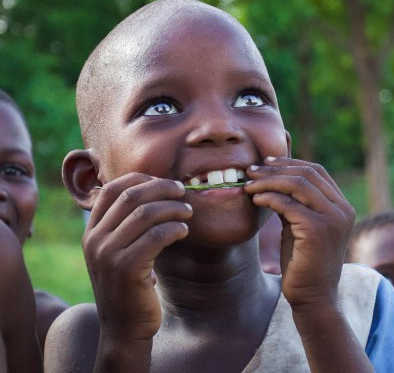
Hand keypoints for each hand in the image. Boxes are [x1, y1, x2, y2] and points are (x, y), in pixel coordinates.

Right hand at [84, 173, 191, 341]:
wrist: (124, 327)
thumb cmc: (131, 285)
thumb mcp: (121, 251)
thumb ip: (128, 225)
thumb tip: (158, 190)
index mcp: (92, 232)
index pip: (111, 189)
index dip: (141, 179)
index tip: (165, 182)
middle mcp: (95, 240)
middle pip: (130, 196)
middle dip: (161, 188)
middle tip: (182, 191)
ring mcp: (108, 254)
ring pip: (145, 213)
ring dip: (172, 208)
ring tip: (188, 212)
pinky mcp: (126, 269)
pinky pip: (155, 236)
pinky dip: (174, 228)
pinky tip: (184, 231)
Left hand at [244, 157, 354, 307]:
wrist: (313, 297)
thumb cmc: (302, 262)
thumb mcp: (300, 225)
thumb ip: (294, 202)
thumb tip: (272, 176)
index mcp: (341, 206)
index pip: (317, 171)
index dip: (290, 162)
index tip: (265, 161)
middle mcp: (342, 209)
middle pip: (307, 173)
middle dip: (275, 169)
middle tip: (250, 171)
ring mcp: (333, 219)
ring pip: (298, 184)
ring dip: (269, 181)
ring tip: (248, 185)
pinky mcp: (318, 230)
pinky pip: (289, 204)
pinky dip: (269, 198)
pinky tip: (256, 200)